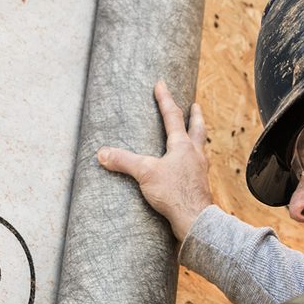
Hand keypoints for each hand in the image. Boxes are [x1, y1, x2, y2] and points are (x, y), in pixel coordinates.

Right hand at [96, 79, 212, 239]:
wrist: (195, 218)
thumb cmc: (174, 193)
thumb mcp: (145, 174)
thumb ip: (124, 161)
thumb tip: (102, 153)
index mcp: (182, 146)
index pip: (172, 116)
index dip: (165, 99)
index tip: (161, 84)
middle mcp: (195, 154)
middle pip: (197, 129)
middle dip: (194, 115)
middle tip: (195, 105)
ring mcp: (200, 170)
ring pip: (201, 147)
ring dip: (198, 137)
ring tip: (195, 135)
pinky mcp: (199, 186)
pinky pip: (198, 167)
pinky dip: (195, 160)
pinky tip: (191, 167)